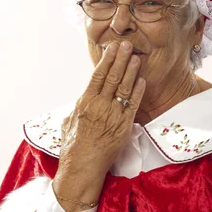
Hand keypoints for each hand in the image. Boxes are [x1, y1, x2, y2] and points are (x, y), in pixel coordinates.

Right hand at [52, 41, 145, 211]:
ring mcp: (112, 116)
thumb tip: (82, 100)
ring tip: (136, 57)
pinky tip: (142, 80)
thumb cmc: (73, 147)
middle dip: (120, 59)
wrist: (82, 167)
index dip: (106, 60)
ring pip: (124, 88)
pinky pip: (133, 105)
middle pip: (112, 78)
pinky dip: (138, 91)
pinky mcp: (124, 127)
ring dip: (131, 71)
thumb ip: (78, 108)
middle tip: (126, 44)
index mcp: (84, 103)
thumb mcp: (69, 122)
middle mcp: (99, 107)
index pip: (97, 76)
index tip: (111, 48)